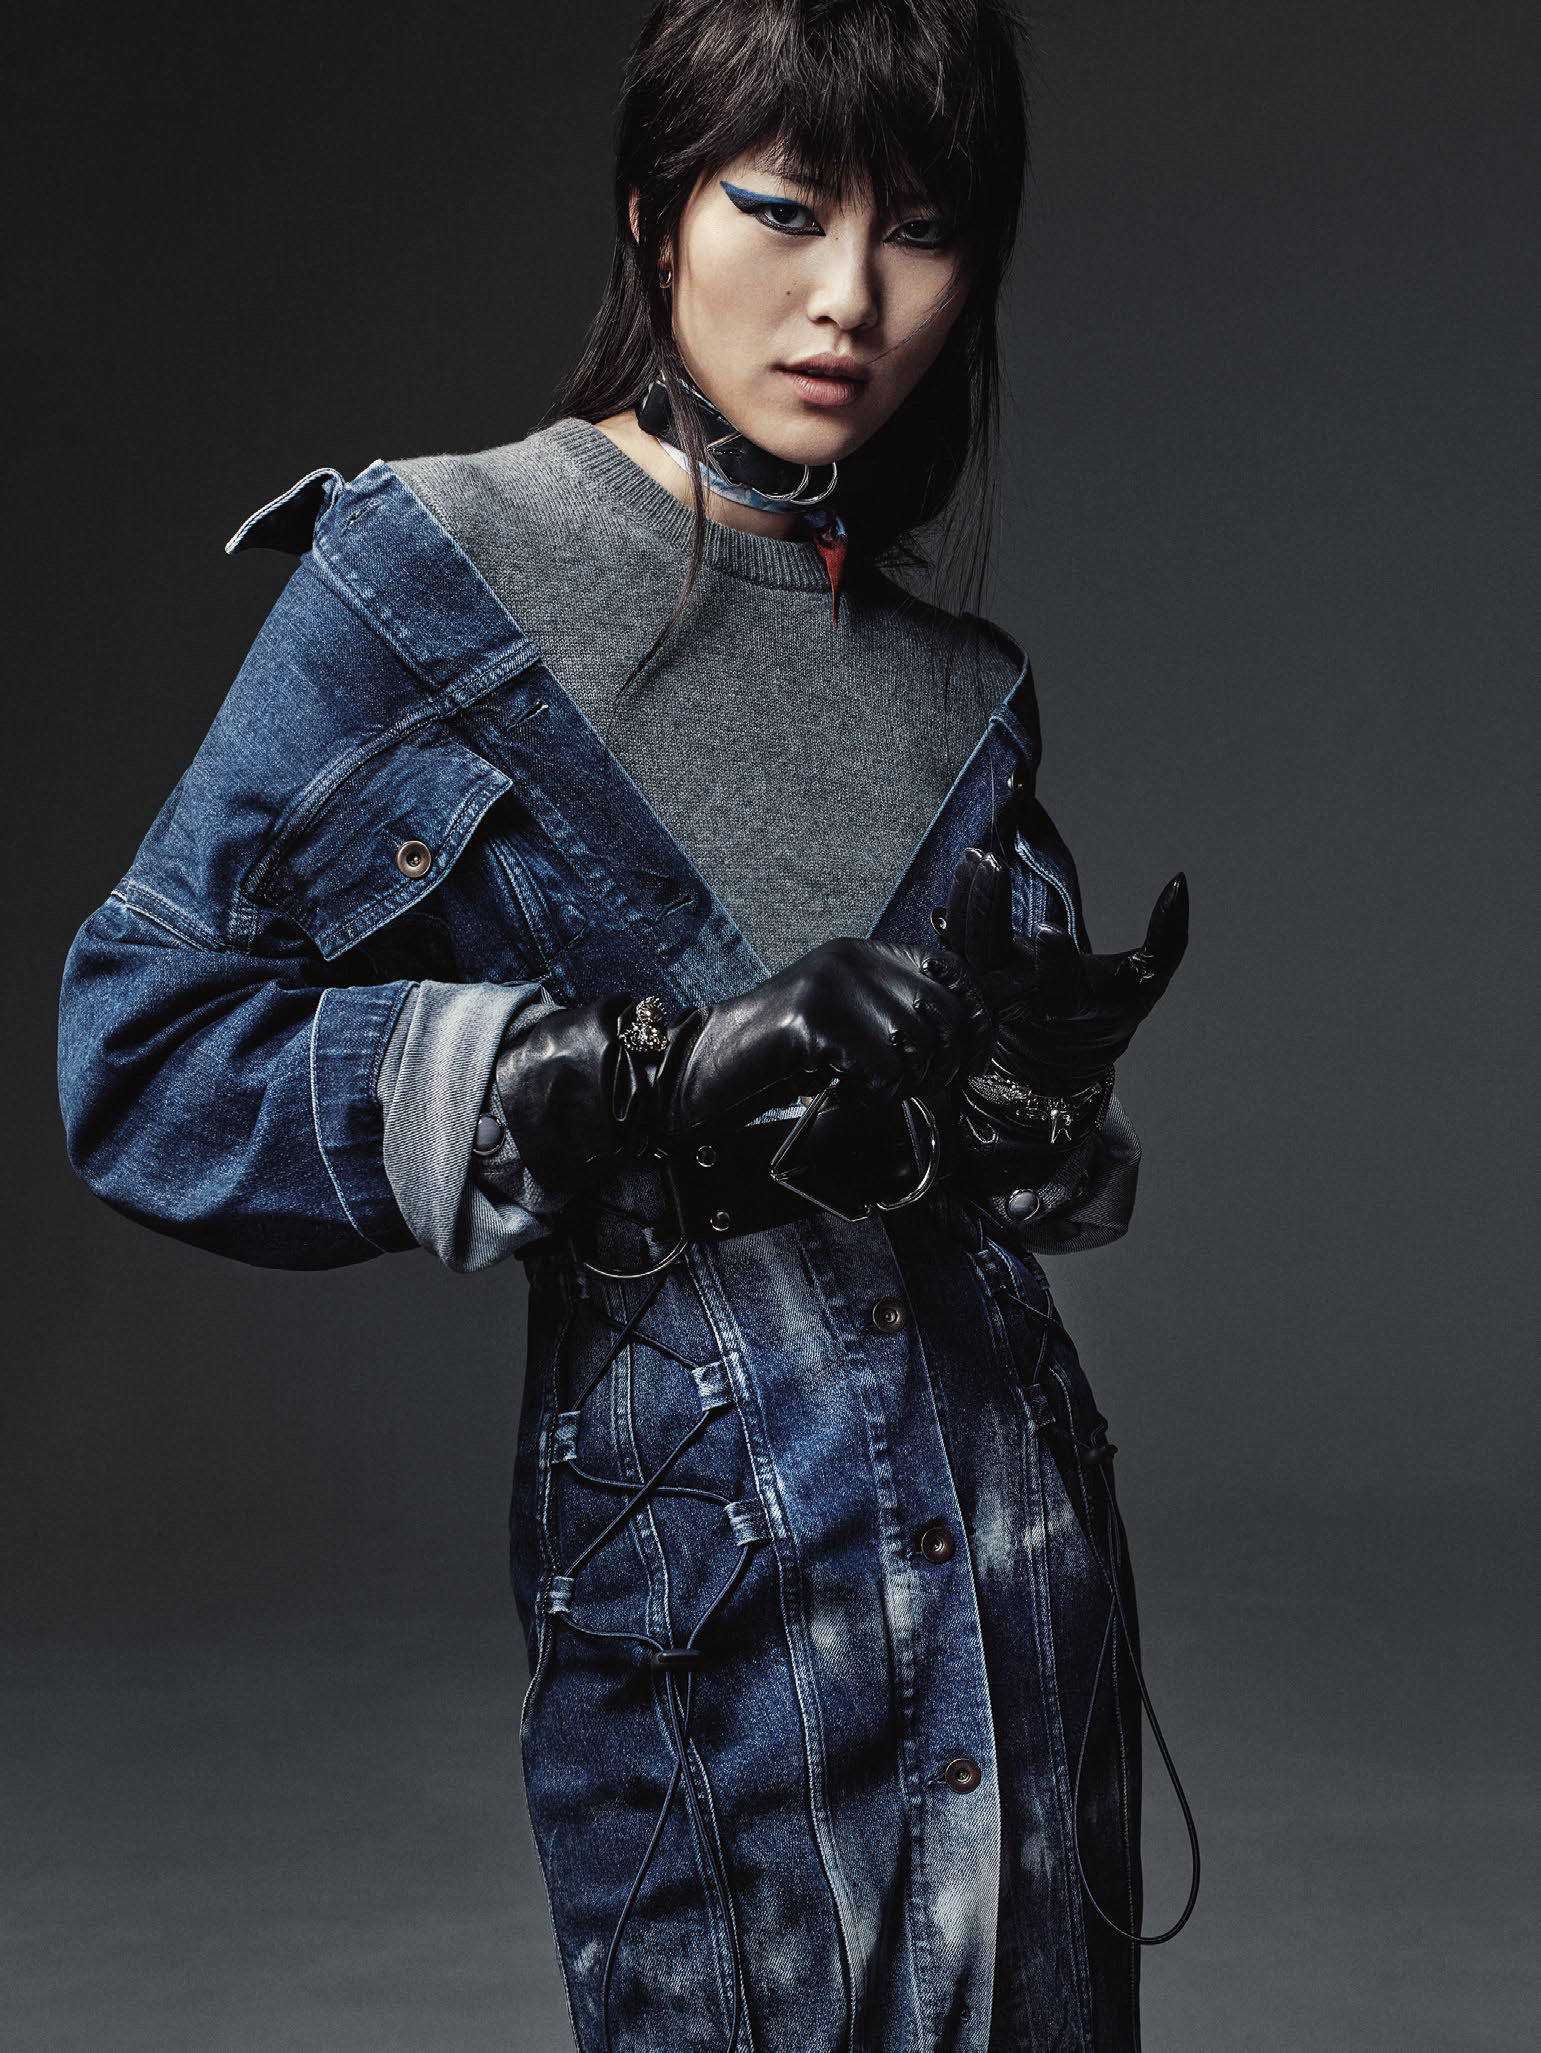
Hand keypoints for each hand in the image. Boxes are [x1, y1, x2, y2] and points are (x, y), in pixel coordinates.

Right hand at [480, 937, 992, 1196]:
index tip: (966, 1061)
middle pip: (943, 1015)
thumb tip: (977, 1034)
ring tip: (856, 1092)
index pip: (954, 972)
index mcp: (865, 953)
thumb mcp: (850, 1027)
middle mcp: (852, 957)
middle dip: (938, 1066)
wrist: (703, 1072)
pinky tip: (832, 1097)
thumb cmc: (780, 1063)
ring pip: (915, 1046)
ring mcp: (829, 984)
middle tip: (901, 1090)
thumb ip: (903, 1020)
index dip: (975, 1020)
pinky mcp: (811, 1018)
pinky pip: (878, 1069)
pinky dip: (865, 1098)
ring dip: (896, 1086)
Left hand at [941, 844, 1188, 1096]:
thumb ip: (1170, 933)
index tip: (1050, 929)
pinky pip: (957, 942)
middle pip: (993, 967)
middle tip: (993, 864)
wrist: (1061, 1048)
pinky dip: (958, 904)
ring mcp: (993, 990)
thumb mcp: (1149, 976)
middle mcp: (1025, 1003)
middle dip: (988, 914)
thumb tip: (1180, 882)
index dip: (1054, 967)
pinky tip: (966, 868)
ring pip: (967, 950)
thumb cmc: (1112, 1004)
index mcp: (1073, 1008)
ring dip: (970, 900)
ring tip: (979, 856)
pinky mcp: (974, 975)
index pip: (1060, 995)